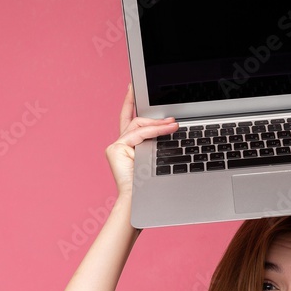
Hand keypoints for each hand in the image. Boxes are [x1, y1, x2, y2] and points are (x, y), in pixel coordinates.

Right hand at [106, 85, 177, 199]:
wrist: (142, 202)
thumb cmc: (152, 185)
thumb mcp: (158, 157)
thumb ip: (158, 141)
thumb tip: (172, 124)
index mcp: (130, 146)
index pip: (132, 119)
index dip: (130, 101)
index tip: (132, 87)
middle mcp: (120, 144)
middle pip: (136, 120)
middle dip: (153, 115)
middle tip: (171, 115)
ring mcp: (116, 146)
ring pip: (139, 126)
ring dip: (159, 124)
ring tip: (175, 125)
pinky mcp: (115, 149)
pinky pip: (138, 134)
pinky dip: (154, 131)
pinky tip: (168, 129)